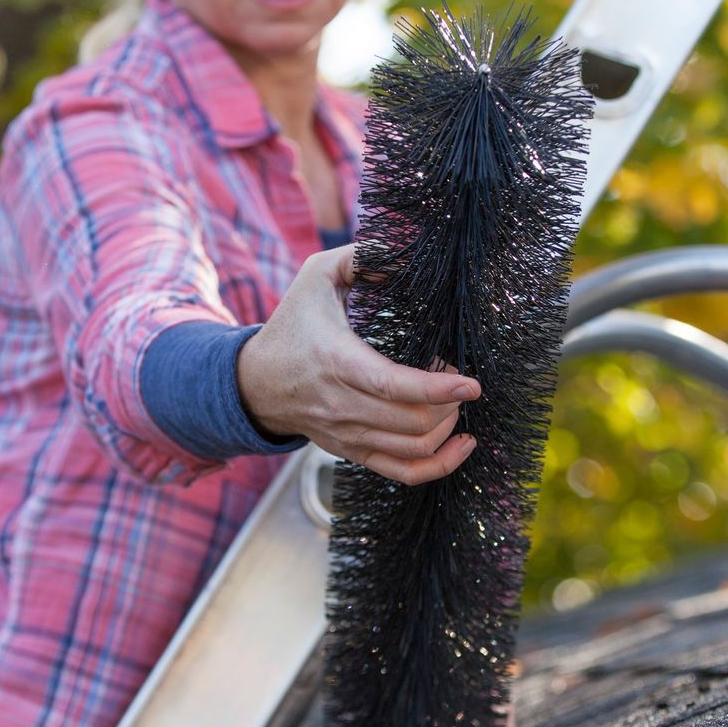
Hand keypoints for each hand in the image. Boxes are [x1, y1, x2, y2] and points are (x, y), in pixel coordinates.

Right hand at [238, 244, 479, 484]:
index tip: (472, 382)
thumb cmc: (293, 324)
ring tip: (455, 402)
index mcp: (337, 361)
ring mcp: (348, 435)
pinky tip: (461, 444)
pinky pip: (404, 473)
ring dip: (447, 427)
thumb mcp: (316, 276)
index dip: (438, 389)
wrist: (255, 383)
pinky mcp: (354, 452)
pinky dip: (439, 465)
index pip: (393, 387)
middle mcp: (343, 406)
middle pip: (412, 422)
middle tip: (459, 380)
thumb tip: (404, 253)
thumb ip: (361, 256)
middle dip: (450, 403)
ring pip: (413, 448)